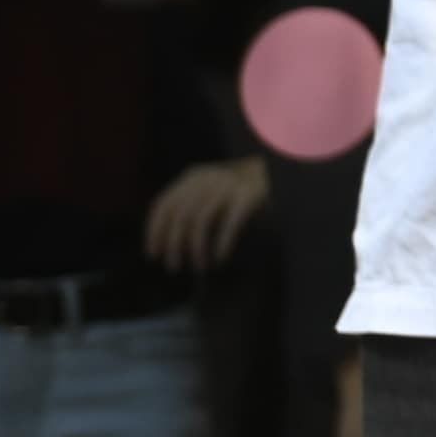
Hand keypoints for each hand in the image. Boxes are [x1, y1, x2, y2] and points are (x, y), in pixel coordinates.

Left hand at [142, 154, 268, 270]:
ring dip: (196, 248)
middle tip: (174, 267)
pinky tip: (220, 259)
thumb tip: (164, 241)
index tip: (153, 255)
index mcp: (193, 177)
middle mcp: (208, 178)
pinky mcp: (249, 195)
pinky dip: (222, 243)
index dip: (155, 232)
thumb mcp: (209, 190)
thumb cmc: (238, 190)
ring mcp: (229, 184)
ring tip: (199, 267)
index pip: (163, 205)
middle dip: (173, 245)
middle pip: (180, 215)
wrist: (282, 169)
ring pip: (201, 220)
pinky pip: (230, 223)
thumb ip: (189, 205)